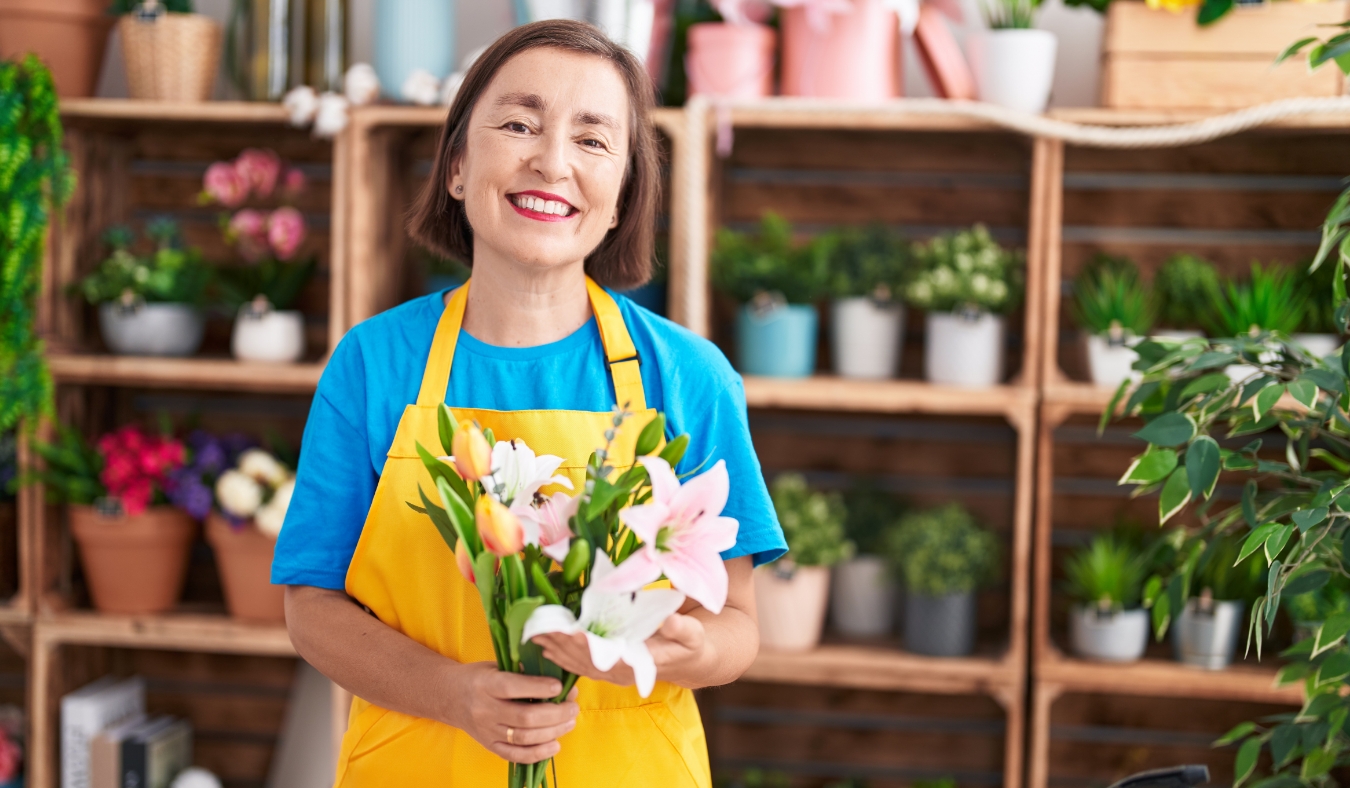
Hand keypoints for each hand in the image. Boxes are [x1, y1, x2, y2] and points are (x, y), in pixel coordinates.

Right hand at [443, 662, 578, 762]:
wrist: (450, 696)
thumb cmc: (480, 677)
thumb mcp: (497, 666)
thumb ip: (523, 671)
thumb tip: (559, 678)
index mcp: (485, 684)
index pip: (513, 687)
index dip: (539, 687)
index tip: (559, 686)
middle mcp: (484, 709)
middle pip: (524, 717)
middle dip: (555, 714)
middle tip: (572, 707)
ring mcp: (487, 731)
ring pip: (524, 738)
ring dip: (552, 732)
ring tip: (570, 722)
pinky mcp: (489, 745)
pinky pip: (515, 755)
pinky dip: (538, 753)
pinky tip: (555, 744)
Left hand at [533, 612, 706, 687]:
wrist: (687, 661)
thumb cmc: (690, 644)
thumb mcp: (692, 635)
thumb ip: (681, 629)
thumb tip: (671, 620)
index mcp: (639, 663)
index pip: (609, 656)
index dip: (590, 646)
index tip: (572, 633)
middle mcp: (620, 672)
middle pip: (586, 659)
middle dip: (563, 644)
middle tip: (543, 628)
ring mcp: (611, 672)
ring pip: (577, 663)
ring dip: (556, 649)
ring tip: (535, 633)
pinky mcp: (606, 669)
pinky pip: (579, 665)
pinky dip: (560, 656)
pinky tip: (545, 646)